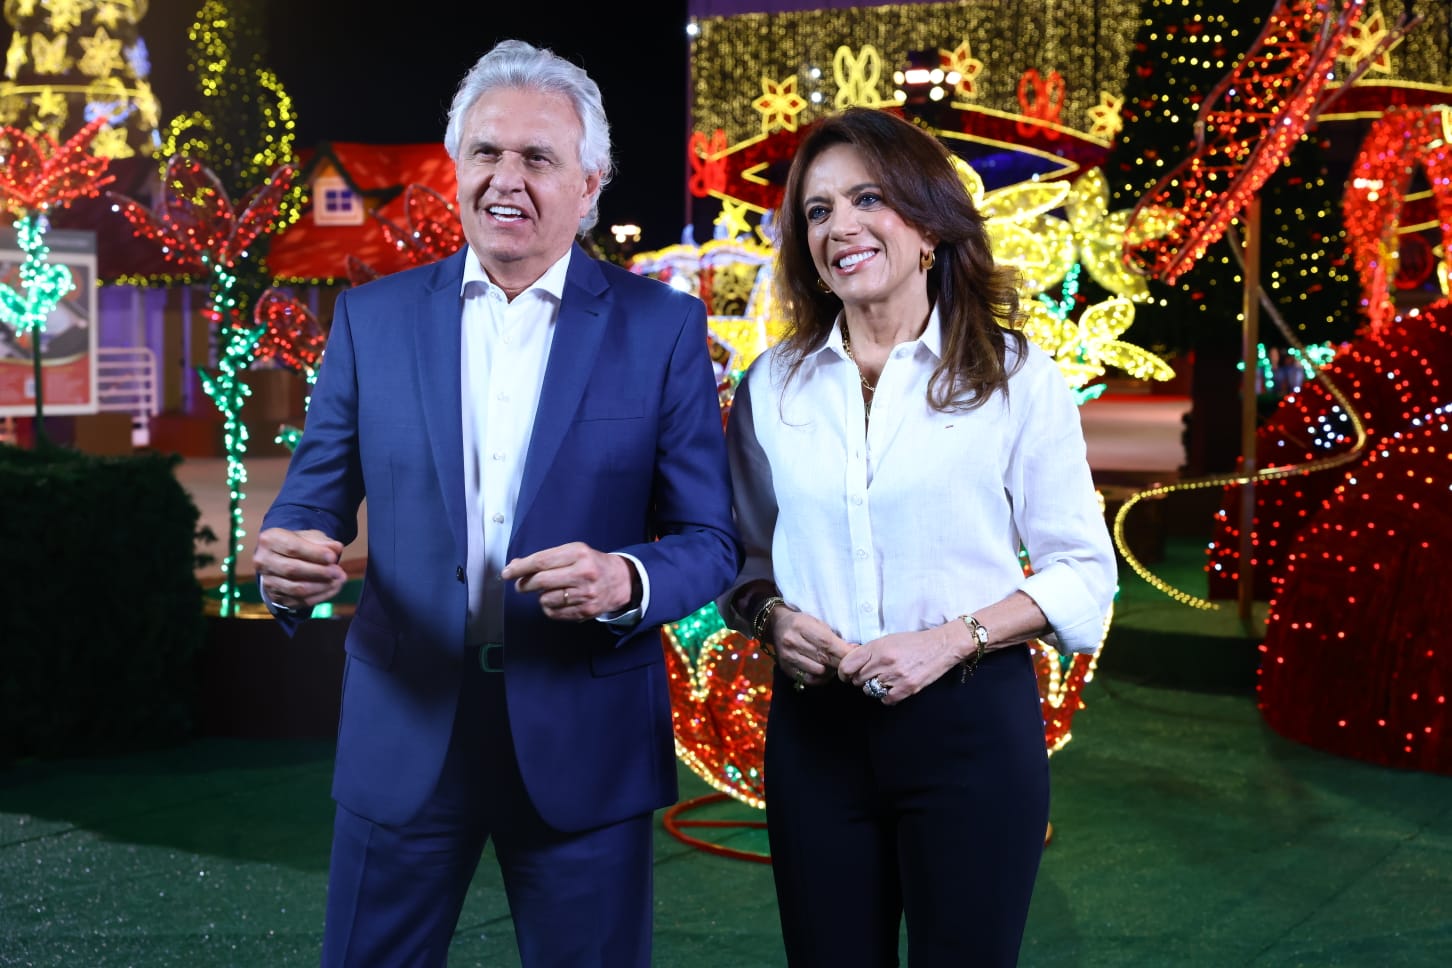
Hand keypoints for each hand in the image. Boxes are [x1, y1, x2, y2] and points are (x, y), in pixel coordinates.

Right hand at [254, 527, 347, 609]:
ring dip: (321, 586)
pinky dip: (320, 596)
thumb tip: (337, 548)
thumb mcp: (310, 537)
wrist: (283, 558)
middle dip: (319, 572)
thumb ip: (323, 542)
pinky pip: (300, 601)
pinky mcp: (275, 597)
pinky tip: (333, 588)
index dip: (314, 554)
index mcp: (269, 540)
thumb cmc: (299, 544)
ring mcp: (267, 581)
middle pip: (292, 570)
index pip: (292, 548)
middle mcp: (263, 561)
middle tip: (338, 571)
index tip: (333, 557)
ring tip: (339, 580)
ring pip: (296, 588)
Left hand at [502, 542, 634, 621]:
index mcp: (578, 553)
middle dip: (524, 584)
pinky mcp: (586, 610)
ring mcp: (586, 594)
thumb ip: (546, 558)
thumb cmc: (592, 564)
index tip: (507, 573)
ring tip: (548, 591)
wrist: (621, 580)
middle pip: (541, 581)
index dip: (520, 568)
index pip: (541, 561)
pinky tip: (556, 601)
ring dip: (540, 597)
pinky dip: (549, 608)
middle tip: (521, 585)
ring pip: (546, 599)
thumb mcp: (573, 552)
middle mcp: (583, 573)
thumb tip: (515, 565)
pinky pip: (555, 613)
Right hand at [768, 607, 854, 689]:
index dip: (844, 652)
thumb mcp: (817, 623)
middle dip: (840, 662)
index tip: (856, 656)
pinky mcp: (786, 668)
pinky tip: (824, 672)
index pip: (827, 643)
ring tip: (834, 665)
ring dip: (831, 670)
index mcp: (801, 626)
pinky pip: (809, 679)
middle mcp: (792, 642)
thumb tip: (854, 650)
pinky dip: (821, 678)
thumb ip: (834, 637)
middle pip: (824, 658)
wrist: (777, 626)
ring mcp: (787, 657)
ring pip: (818, 671)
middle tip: (850, 663)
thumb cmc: (802, 623)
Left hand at [837, 626, 961, 704]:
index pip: (848, 665)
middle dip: (861, 679)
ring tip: (884, 680)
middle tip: (871, 675)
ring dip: (874, 687)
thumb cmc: (914, 642)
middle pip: (858, 679)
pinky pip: (885, 699)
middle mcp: (884, 661)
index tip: (846, 675)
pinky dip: (887, 696)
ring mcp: (895, 676)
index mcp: (877, 647)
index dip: (844, 672)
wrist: (941, 646)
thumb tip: (851, 664)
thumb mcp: (888, 640)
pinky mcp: (907, 688)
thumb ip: (869, 651)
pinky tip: (893, 688)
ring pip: (870, 690)